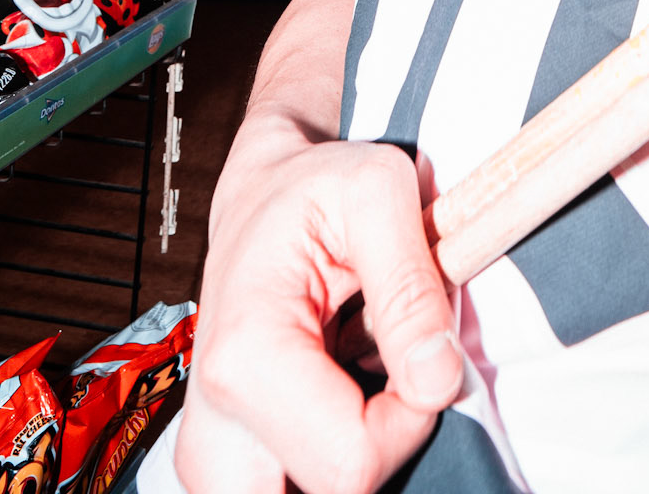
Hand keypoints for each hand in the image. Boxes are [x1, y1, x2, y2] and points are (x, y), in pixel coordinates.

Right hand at [176, 132, 460, 493]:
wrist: (264, 192)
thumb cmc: (316, 186)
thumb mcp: (380, 193)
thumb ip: (412, 287)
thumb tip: (437, 381)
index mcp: (245, 357)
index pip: (352, 466)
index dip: (410, 423)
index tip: (419, 357)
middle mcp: (212, 422)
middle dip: (373, 456)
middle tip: (385, 384)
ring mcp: (211, 452)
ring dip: (352, 456)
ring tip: (359, 382)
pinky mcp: (226, 461)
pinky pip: (292, 488)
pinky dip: (330, 459)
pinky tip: (341, 400)